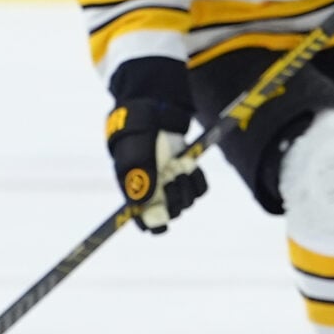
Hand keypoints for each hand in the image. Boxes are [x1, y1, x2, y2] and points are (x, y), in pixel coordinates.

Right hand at [106, 98, 206, 232]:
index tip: (162, 221)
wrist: (155, 109)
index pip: (144, 220)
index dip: (153, 224)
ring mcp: (171, 181)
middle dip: (173, 201)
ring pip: (186, 202)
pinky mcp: (187, 172)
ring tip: (178, 167)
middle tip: (171, 180)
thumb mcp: (134, 150)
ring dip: (185, 189)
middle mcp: (154, 189)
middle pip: (169, 213)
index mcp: (135, 190)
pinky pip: (199, 188)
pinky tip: (190, 165)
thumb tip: (142, 203)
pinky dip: (198, 180)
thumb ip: (137, 175)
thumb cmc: (136, 130)